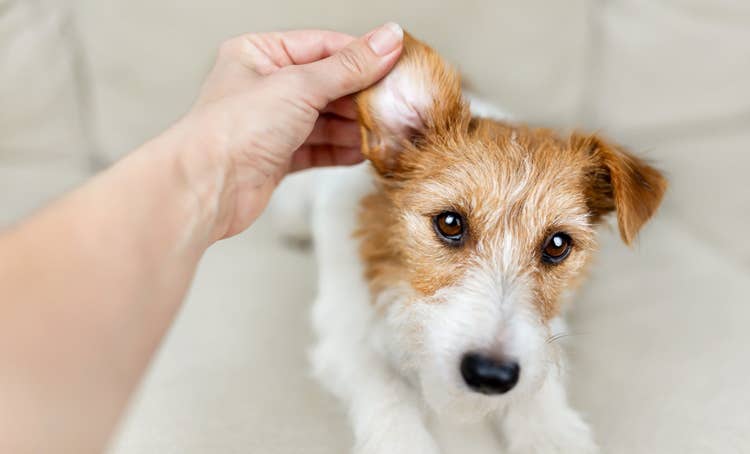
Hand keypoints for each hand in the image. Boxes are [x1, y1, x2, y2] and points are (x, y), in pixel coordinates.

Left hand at [171, 23, 403, 240]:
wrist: (206, 187)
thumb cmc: (234, 128)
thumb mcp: (300, 85)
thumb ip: (349, 66)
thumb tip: (389, 39)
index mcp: (260, 54)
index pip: (323, 46)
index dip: (362, 55)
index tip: (398, 62)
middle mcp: (265, 86)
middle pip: (327, 85)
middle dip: (361, 96)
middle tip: (397, 102)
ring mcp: (271, 124)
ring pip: (325, 119)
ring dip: (355, 126)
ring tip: (387, 129)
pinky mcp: (277, 157)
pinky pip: (318, 148)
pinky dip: (341, 150)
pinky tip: (364, 152)